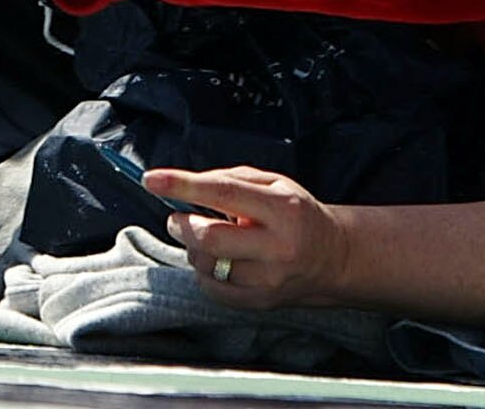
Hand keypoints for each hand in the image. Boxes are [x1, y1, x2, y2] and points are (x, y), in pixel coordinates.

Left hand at [150, 165, 353, 308]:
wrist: (333, 257)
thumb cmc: (296, 213)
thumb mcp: (274, 183)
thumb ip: (231, 179)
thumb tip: (188, 186)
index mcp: (282, 209)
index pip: (223, 193)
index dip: (183, 186)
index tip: (151, 180)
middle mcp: (277, 247)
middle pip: (210, 238)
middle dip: (181, 224)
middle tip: (176, 218)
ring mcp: (269, 280)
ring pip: (207, 266)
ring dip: (193, 249)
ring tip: (207, 239)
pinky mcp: (260, 303)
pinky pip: (213, 290)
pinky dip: (204, 272)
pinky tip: (218, 261)